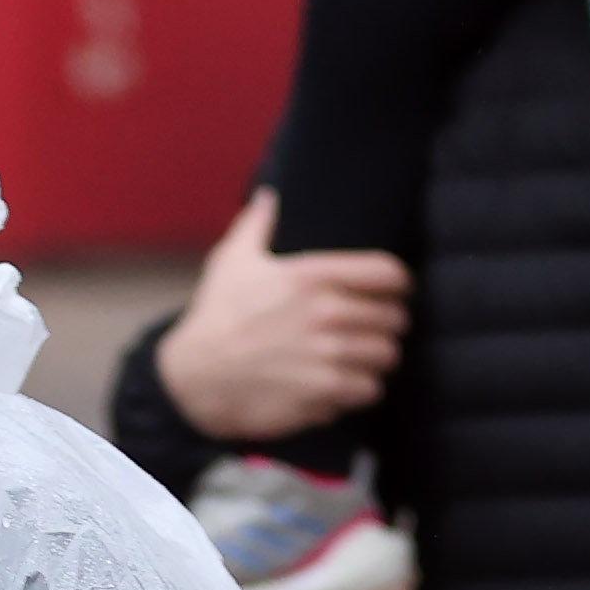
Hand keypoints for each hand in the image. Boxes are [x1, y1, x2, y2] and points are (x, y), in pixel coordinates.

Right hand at [155, 193, 412, 446]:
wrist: (192, 378)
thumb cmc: (215, 318)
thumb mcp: (231, 263)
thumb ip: (257, 226)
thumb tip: (269, 195)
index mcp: (312, 276)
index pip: (389, 274)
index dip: (397, 285)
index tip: (391, 294)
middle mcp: (327, 314)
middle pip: (394, 319)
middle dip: (385, 327)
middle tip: (371, 333)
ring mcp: (328, 356)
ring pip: (386, 356)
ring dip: (376, 360)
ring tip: (360, 361)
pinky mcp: (324, 394)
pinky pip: (368, 390)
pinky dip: (360, 390)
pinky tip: (343, 387)